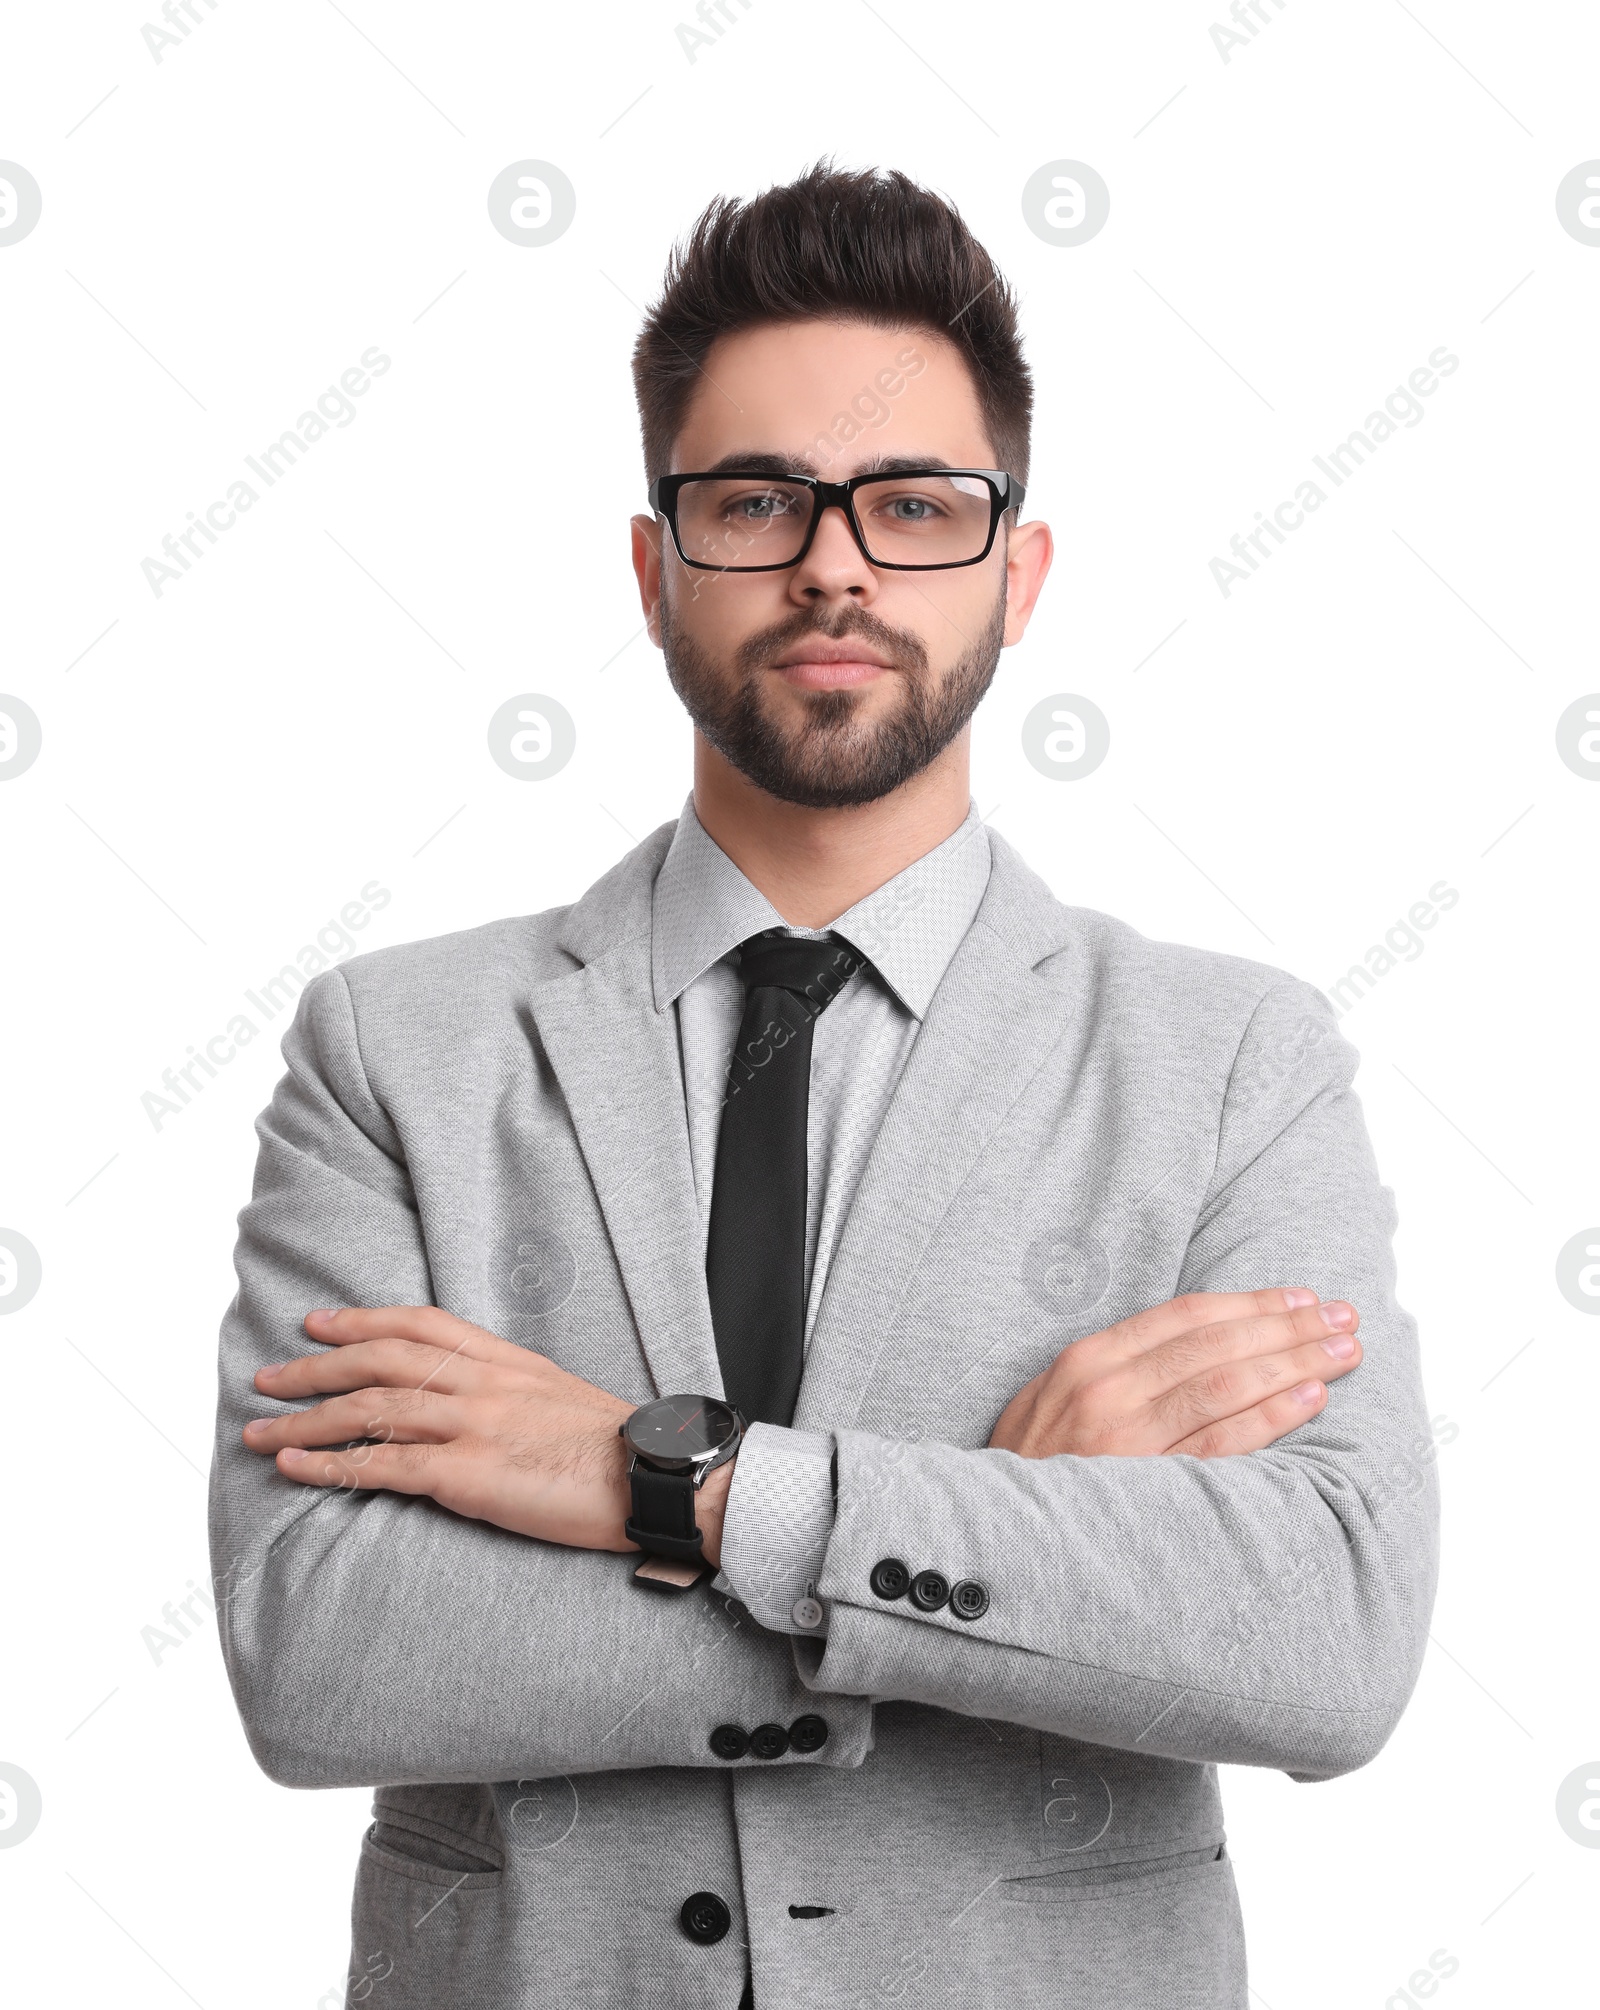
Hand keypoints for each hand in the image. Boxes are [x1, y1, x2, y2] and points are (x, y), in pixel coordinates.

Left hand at [241, 1306, 734, 1565]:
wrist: (654, 1477)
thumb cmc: (615, 1447)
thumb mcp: (559, 1395)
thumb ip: (509, 1388)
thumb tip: (468, 1398)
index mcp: (505, 1359)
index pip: (419, 1324)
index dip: (360, 1321)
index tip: (317, 1325)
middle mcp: (481, 1382)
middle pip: (379, 1360)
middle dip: (314, 1369)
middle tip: (267, 1378)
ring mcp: (472, 1425)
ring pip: (369, 1409)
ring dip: (304, 1420)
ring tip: (258, 1432)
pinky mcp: (468, 1475)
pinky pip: (383, 1466)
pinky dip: (331, 1465)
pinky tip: (296, 1466)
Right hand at [988, 1288, 1361, 1459]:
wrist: (993, 1537)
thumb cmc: (1032, 1468)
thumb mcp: (1052, 1399)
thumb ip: (1113, 1368)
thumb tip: (1192, 1344)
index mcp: (1088, 1360)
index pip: (1186, 1316)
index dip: (1251, 1303)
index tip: (1300, 1298)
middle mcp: (1108, 1390)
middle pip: (1217, 1344)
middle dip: (1288, 1327)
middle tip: (1342, 1317)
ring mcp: (1128, 1438)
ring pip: (1228, 1385)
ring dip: (1295, 1362)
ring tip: (1343, 1352)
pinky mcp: (1149, 1485)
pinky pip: (1224, 1443)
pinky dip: (1272, 1415)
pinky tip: (1312, 1398)